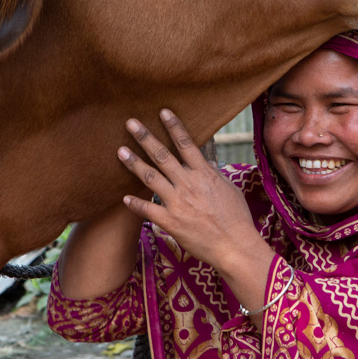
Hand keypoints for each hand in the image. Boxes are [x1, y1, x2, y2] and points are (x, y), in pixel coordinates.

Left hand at [118, 109, 272, 276]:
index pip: (187, 144)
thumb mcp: (230, 189)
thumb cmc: (237, 218)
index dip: (174, 126)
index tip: (163, 111)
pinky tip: (123, 198)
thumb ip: (215, 174)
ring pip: (150, 177)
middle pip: (163, 155)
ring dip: (133, 163)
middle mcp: (189, 184)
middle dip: (145, 137)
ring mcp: (178, 203)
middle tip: (130, 123)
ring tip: (120, 151)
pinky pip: (147, 209)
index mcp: (205, 174)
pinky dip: (134, 203)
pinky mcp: (170, 222)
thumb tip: (207, 161)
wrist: (235, 247)